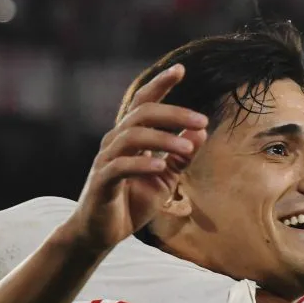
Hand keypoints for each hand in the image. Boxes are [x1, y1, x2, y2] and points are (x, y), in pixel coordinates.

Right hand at [64, 64, 207, 252]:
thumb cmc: (132, 203)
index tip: (181, 69)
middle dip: (174, 113)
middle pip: (142, 113)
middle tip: (202, 120)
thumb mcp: (165, 179)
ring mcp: (106, 160)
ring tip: (187, 146)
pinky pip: (120, 166)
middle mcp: (116, 142)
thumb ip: (181, 157)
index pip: (144, 103)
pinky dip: (141, 164)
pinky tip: (160, 167)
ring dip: (163, 138)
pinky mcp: (101, 181)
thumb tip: (201, 133)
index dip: (160, 84)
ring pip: (132, 136)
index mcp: (131, 137)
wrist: (101, 233)